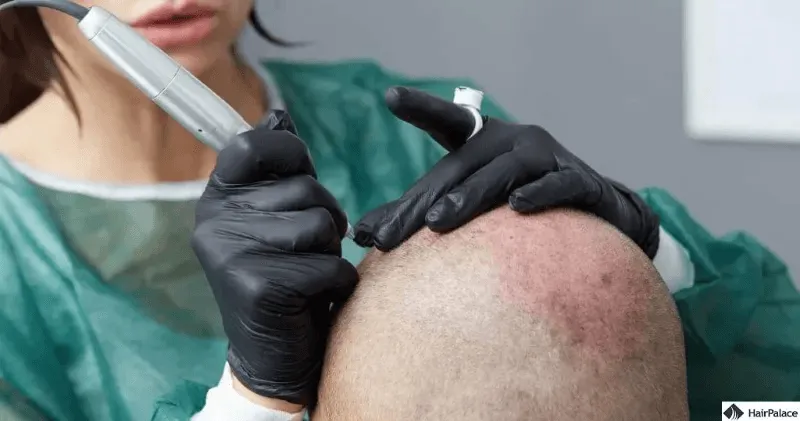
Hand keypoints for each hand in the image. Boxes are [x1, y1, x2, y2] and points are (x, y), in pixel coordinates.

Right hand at [192, 112, 357, 405]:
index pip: (252, 145)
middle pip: (305, 187)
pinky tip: (314, 300)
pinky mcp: (258, 286)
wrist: (272, 356)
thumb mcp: (276, 217)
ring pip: (320, 224)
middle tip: (307, 250)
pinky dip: (337, 284)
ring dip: (331, 252)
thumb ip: (278, 171)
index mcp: (217, 199)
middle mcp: (214, 222)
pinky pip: (329, 265)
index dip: (290, 153)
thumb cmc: (284, 276)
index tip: (300, 174)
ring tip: (310, 274)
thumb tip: (279, 116)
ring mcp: (231, 254)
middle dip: (325, 217)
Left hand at [354, 87, 659, 258]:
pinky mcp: (581, 181)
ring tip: (439, 222)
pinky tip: (517, 208)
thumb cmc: (523, 206)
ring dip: (471, 196)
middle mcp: (514, 141)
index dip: (422, 108)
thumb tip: (363, 235)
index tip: (391, 97)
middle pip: (462, 166)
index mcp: (485, 142)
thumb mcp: (473, 202)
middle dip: (423, 201)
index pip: (448, 123)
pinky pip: (558, 185)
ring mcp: (548, 157)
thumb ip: (422, 212)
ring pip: (505, 172)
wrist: (599, 213)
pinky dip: (540, 193)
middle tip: (388, 234)